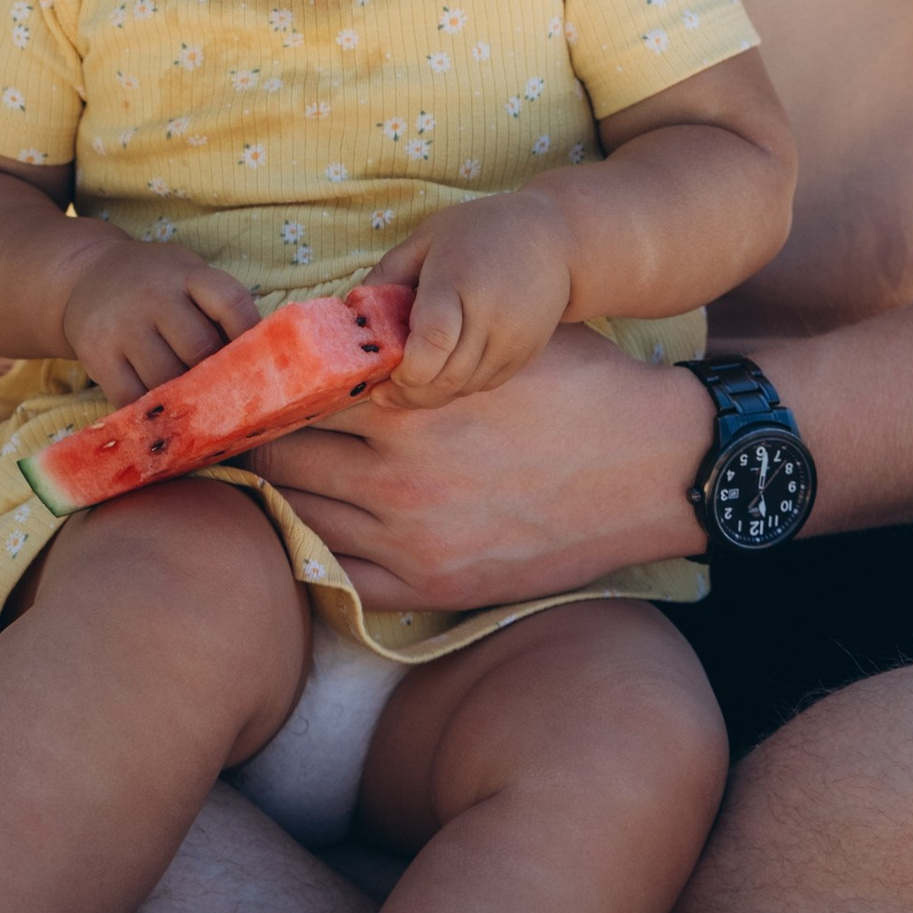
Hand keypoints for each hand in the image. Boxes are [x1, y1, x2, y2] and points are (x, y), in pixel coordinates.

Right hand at [59, 231, 258, 404]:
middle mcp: (152, 295)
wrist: (86, 274)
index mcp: (185, 274)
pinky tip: (163, 416)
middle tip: (231, 400)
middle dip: (218, 378)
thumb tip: (261, 368)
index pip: (229, 302)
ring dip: (186, 401)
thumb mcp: (187, 278)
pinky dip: (151, 413)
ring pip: (166, 378)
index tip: (263, 364)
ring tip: (199, 413)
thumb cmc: (156, 285)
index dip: (252, 336)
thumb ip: (218, 312)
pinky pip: (130, 397)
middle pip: (199, 347)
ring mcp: (121, 325)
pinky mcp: (96, 354)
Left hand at [244, 323, 705, 610]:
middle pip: (281, 457)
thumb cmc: (579, 384)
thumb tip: (337, 324)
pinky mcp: (435, 588)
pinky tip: (319, 523)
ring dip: (285, 491)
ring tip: (283, 469)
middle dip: (264, 437)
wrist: (656, 467)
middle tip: (256, 426)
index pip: (289, 395)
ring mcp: (414, 541)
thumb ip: (411, 338)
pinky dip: (317, 549)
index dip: (267, 384)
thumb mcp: (492, 342)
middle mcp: (397, 478)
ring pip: (301, 516)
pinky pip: (340, 577)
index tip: (258, 379)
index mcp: (406, 405)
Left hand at [373, 194, 574, 404]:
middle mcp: (491, 317)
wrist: (556, 241)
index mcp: (460, 280)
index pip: (434, 340)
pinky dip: (454, 387)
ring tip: (405, 381)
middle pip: (444, 377)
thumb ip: (387, 274)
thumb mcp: (428, 237)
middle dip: (406, 391)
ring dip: (428, 394)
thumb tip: (352, 313)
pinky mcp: (523, 357)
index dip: (405, 367)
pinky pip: (480, 387)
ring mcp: (513, 342)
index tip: (381, 369)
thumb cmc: (482, 230)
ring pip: (461, 389)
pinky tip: (439, 371)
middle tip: (381, 388)